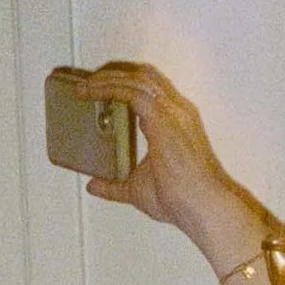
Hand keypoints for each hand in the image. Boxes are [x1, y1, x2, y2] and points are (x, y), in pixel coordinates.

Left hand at [76, 60, 270, 270]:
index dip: (125, 85)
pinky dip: (109, 89)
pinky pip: (131, 93)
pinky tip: (91, 93)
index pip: (150, 90)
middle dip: (114, 76)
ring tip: (84, 87)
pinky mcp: (162, 119)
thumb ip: (115, 186)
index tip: (99, 90)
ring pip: (137, 80)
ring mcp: (172, 113)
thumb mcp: (138, 189)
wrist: (200, 208)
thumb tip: (93, 186)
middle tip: (87, 84)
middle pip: (144, 77)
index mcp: (176, 123)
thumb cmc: (181, 200)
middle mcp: (177, 112)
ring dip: (108, 79)